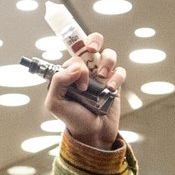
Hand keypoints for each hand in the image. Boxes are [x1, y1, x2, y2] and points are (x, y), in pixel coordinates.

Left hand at [45, 30, 124, 149]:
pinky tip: (110, 89)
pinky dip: (116, 77)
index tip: (77, 74)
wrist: (92, 133)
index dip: (76, 61)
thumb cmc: (72, 118)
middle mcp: (86, 70)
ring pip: (108, 54)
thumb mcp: (55, 102)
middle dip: (94, 40)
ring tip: (101, 77)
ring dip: (106, 61)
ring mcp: (101, 75)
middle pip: (92, 42)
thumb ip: (58, 81)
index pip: (74, 54)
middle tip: (92, 49)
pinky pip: (119, 71)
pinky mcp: (114, 83)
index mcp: (70, 72)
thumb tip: (76, 66)